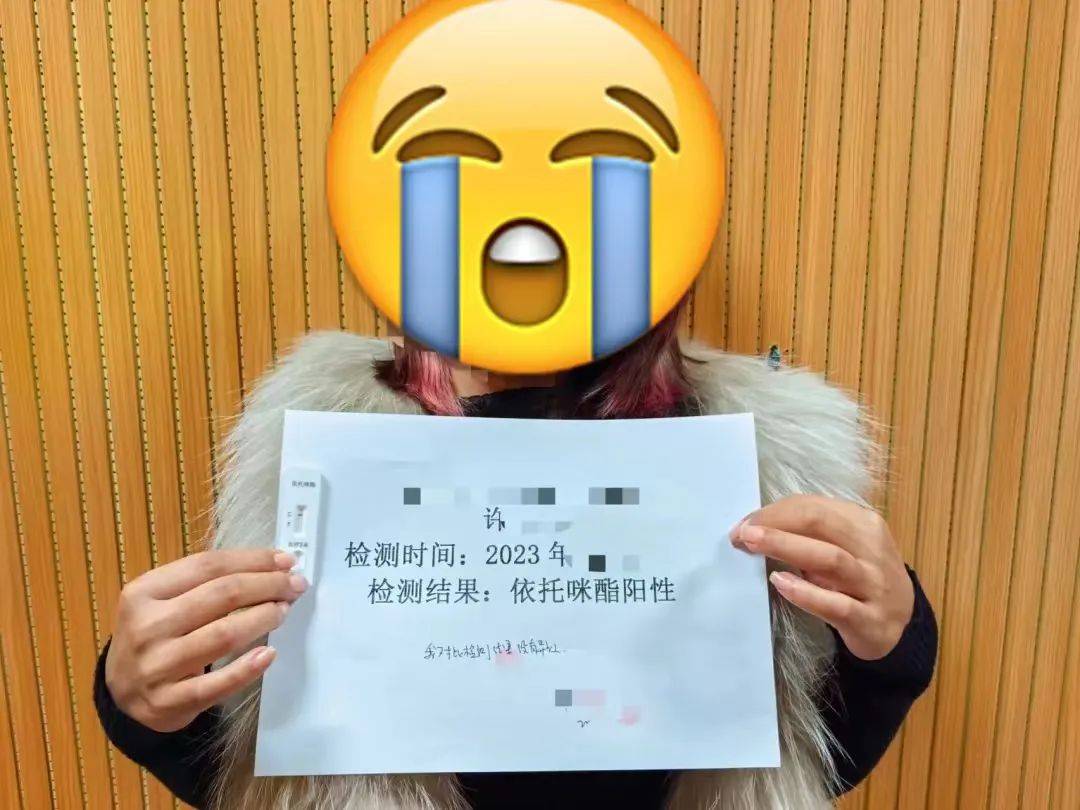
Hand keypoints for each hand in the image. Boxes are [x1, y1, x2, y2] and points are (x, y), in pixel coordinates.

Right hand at [105, 549, 307, 731]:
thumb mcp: (162, 599)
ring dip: (263, 618)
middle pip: (222, 595)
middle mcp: (147, 626)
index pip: (208, 565)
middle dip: (268, 585)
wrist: (120, 691)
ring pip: (224, 634)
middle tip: (295, 585)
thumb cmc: (155, 634)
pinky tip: (269, 654)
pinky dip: (248, 667)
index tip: (286, 561)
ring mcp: (156, 666)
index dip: (254, 560)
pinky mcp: (169, 702)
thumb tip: (272, 566)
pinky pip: (218, 683)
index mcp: (143, 592)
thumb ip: (206, 581)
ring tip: (283, 610)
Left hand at [730, 495, 913, 660]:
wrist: (899, 625)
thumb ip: (810, 533)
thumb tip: (756, 526)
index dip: (775, 512)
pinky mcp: (871, 621)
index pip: (814, 507)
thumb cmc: (859, 576)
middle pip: (822, 524)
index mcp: (864, 523)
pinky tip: (781, 584)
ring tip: (753, 545)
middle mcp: (873, 550)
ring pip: (831, 559)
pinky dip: (807, 593)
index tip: (744, 524)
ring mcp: (875, 586)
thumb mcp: (844, 546)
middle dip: (777, 524)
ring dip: (787, 548)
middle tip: (744, 532)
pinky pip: (837, 605)